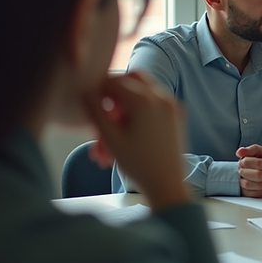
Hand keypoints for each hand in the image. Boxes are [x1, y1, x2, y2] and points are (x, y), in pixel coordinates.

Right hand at [83, 71, 189, 209]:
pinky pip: (154, 102)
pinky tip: (125, 130)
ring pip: (143, 90)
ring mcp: (172, 105)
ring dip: (125, 103)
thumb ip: (95, 111)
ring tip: (110, 130)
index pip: (114, 81)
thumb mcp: (110, 138)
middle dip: (114, 90)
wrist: (167, 184)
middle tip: (101, 108)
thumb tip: (85, 92)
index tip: (88, 100)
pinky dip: (138, 110)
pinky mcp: (176, 114)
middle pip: (132, 78)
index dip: (98, 88)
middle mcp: (162, 97)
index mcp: (145, 100)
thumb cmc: (137, 165)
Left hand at [235, 145, 261, 197]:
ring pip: (259, 186)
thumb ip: (252, 149)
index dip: (246, 163)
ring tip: (242, 178)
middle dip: (245, 173)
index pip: (259, 163)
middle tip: (240, 170)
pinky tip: (244, 187)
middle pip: (259, 175)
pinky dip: (249, 192)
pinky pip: (260, 194)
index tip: (241, 161)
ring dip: (246, 183)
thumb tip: (238, 152)